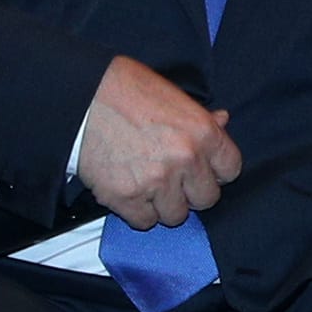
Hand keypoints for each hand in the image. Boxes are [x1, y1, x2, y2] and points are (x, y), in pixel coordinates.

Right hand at [76, 55, 241, 228]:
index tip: (201, 170)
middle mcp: (185, 160)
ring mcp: (157, 181)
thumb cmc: (127, 90)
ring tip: (147, 184)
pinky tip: (130, 191)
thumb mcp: (173, 97)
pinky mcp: (126, 197)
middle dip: (190, 192)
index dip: (215, 171)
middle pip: (206, 199)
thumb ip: (200, 118)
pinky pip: (144, 221)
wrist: (80, 98)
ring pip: (176, 215)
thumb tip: (223, 121)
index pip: (230, 170)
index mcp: (203, 133)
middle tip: (172, 179)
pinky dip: (137, 211)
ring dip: (163, 204)